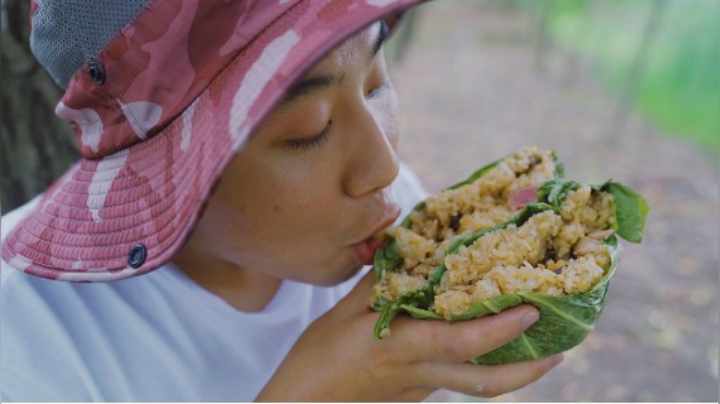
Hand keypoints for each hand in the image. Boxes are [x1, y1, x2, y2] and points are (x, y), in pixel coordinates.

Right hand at [255, 271, 562, 401]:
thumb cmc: (317, 359)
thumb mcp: (343, 312)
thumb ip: (381, 282)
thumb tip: (410, 250)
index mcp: (400, 347)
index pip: (460, 342)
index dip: (500, 328)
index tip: (531, 311)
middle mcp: (420, 372)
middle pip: (486, 382)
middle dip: (529, 369)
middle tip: (562, 349)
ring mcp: (421, 388)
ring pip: (479, 387)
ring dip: (517, 374)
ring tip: (544, 353)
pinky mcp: (418, 393)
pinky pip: (460, 380)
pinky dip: (485, 367)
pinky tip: (490, 348)